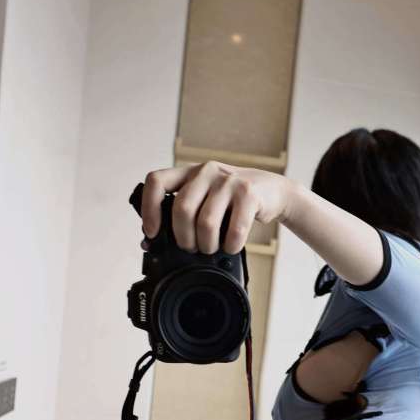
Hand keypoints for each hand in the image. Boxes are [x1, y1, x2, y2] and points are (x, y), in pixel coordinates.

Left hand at [140, 160, 293, 254]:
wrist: (271, 191)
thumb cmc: (231, 202)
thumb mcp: (204, 201)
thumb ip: (180, 215)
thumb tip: (148, 243)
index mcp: (188, 173)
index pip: (156, 182)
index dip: (149, 209)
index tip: (152, 232)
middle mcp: (206, 171)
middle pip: (181, 209)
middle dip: (184, 238)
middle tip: (192, 248)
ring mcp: (228, 181)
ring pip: (206, 223)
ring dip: (207, 245)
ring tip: (212, 248)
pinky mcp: (249, 193)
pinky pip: (234, 230)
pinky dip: (231, 246)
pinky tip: (231, 246)